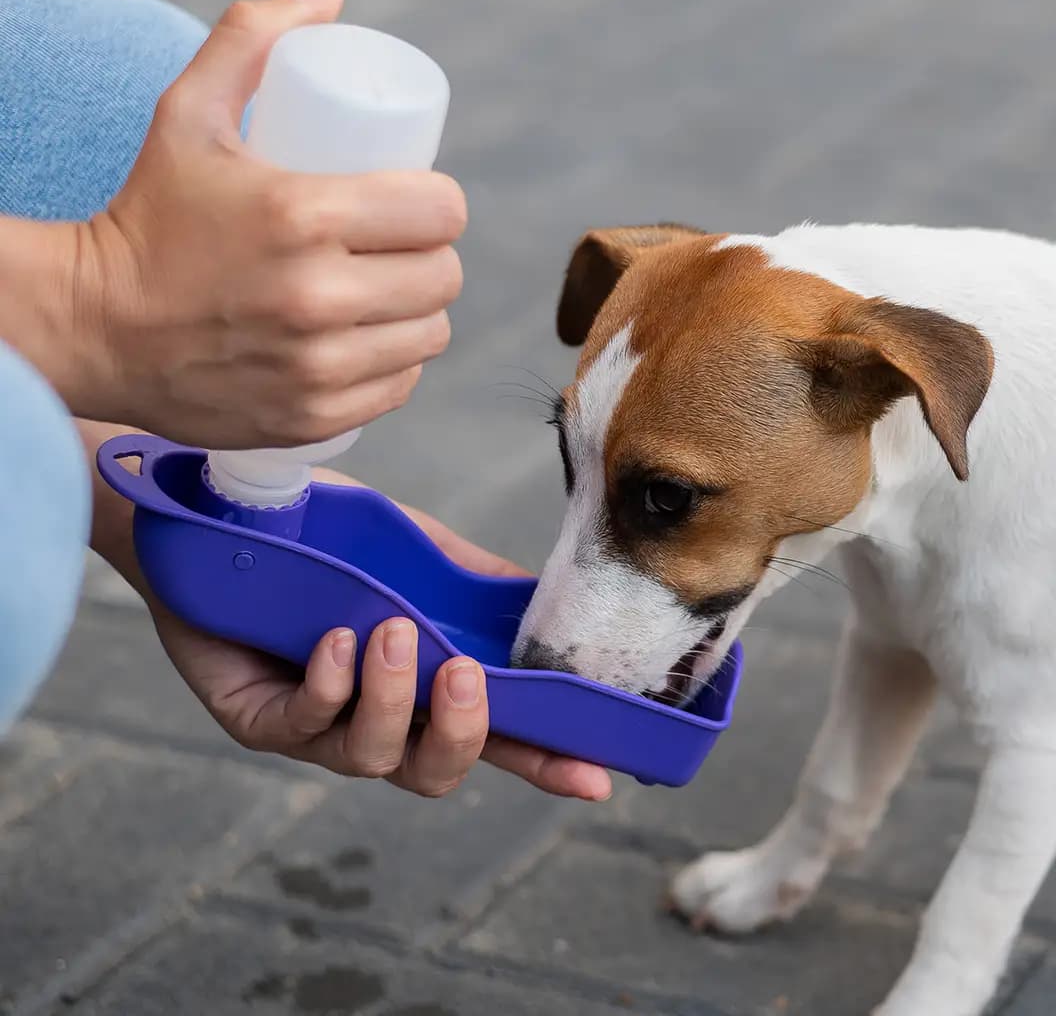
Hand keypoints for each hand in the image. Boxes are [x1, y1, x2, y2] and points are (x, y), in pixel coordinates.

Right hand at [63, 0, 465, 446]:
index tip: (417, 201)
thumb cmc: (147, 215)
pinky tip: (374, 343)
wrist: (92, 325)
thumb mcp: (188, 113)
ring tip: (390, 293)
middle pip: (443, 274)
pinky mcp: (313, 416)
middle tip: (399, 247)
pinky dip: (396, 365)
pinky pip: (401, 387)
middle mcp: (318, 297)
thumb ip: (251, 39)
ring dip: (421, 311)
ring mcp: (318, 366)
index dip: (438, 202)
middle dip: (430, 255)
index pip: (441, 210)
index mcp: (303, 216)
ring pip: (430, 333)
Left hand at [147, 475, 611, 799]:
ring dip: (393, 698)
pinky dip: (331, 686)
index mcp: (424, 690)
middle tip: (462, 672)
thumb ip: (477, 582)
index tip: (594, 775)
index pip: (495, 736)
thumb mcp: (418, 551)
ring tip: (393, 632)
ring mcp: (316, 729)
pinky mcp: (256, 720)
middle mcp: (375, 721)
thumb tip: (547, 599)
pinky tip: (336, 640)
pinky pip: (302, 727)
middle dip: (460, 733)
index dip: (543, 761)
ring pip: (371, 756)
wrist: (226, 515)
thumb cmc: (327, 540)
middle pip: (433, 773)